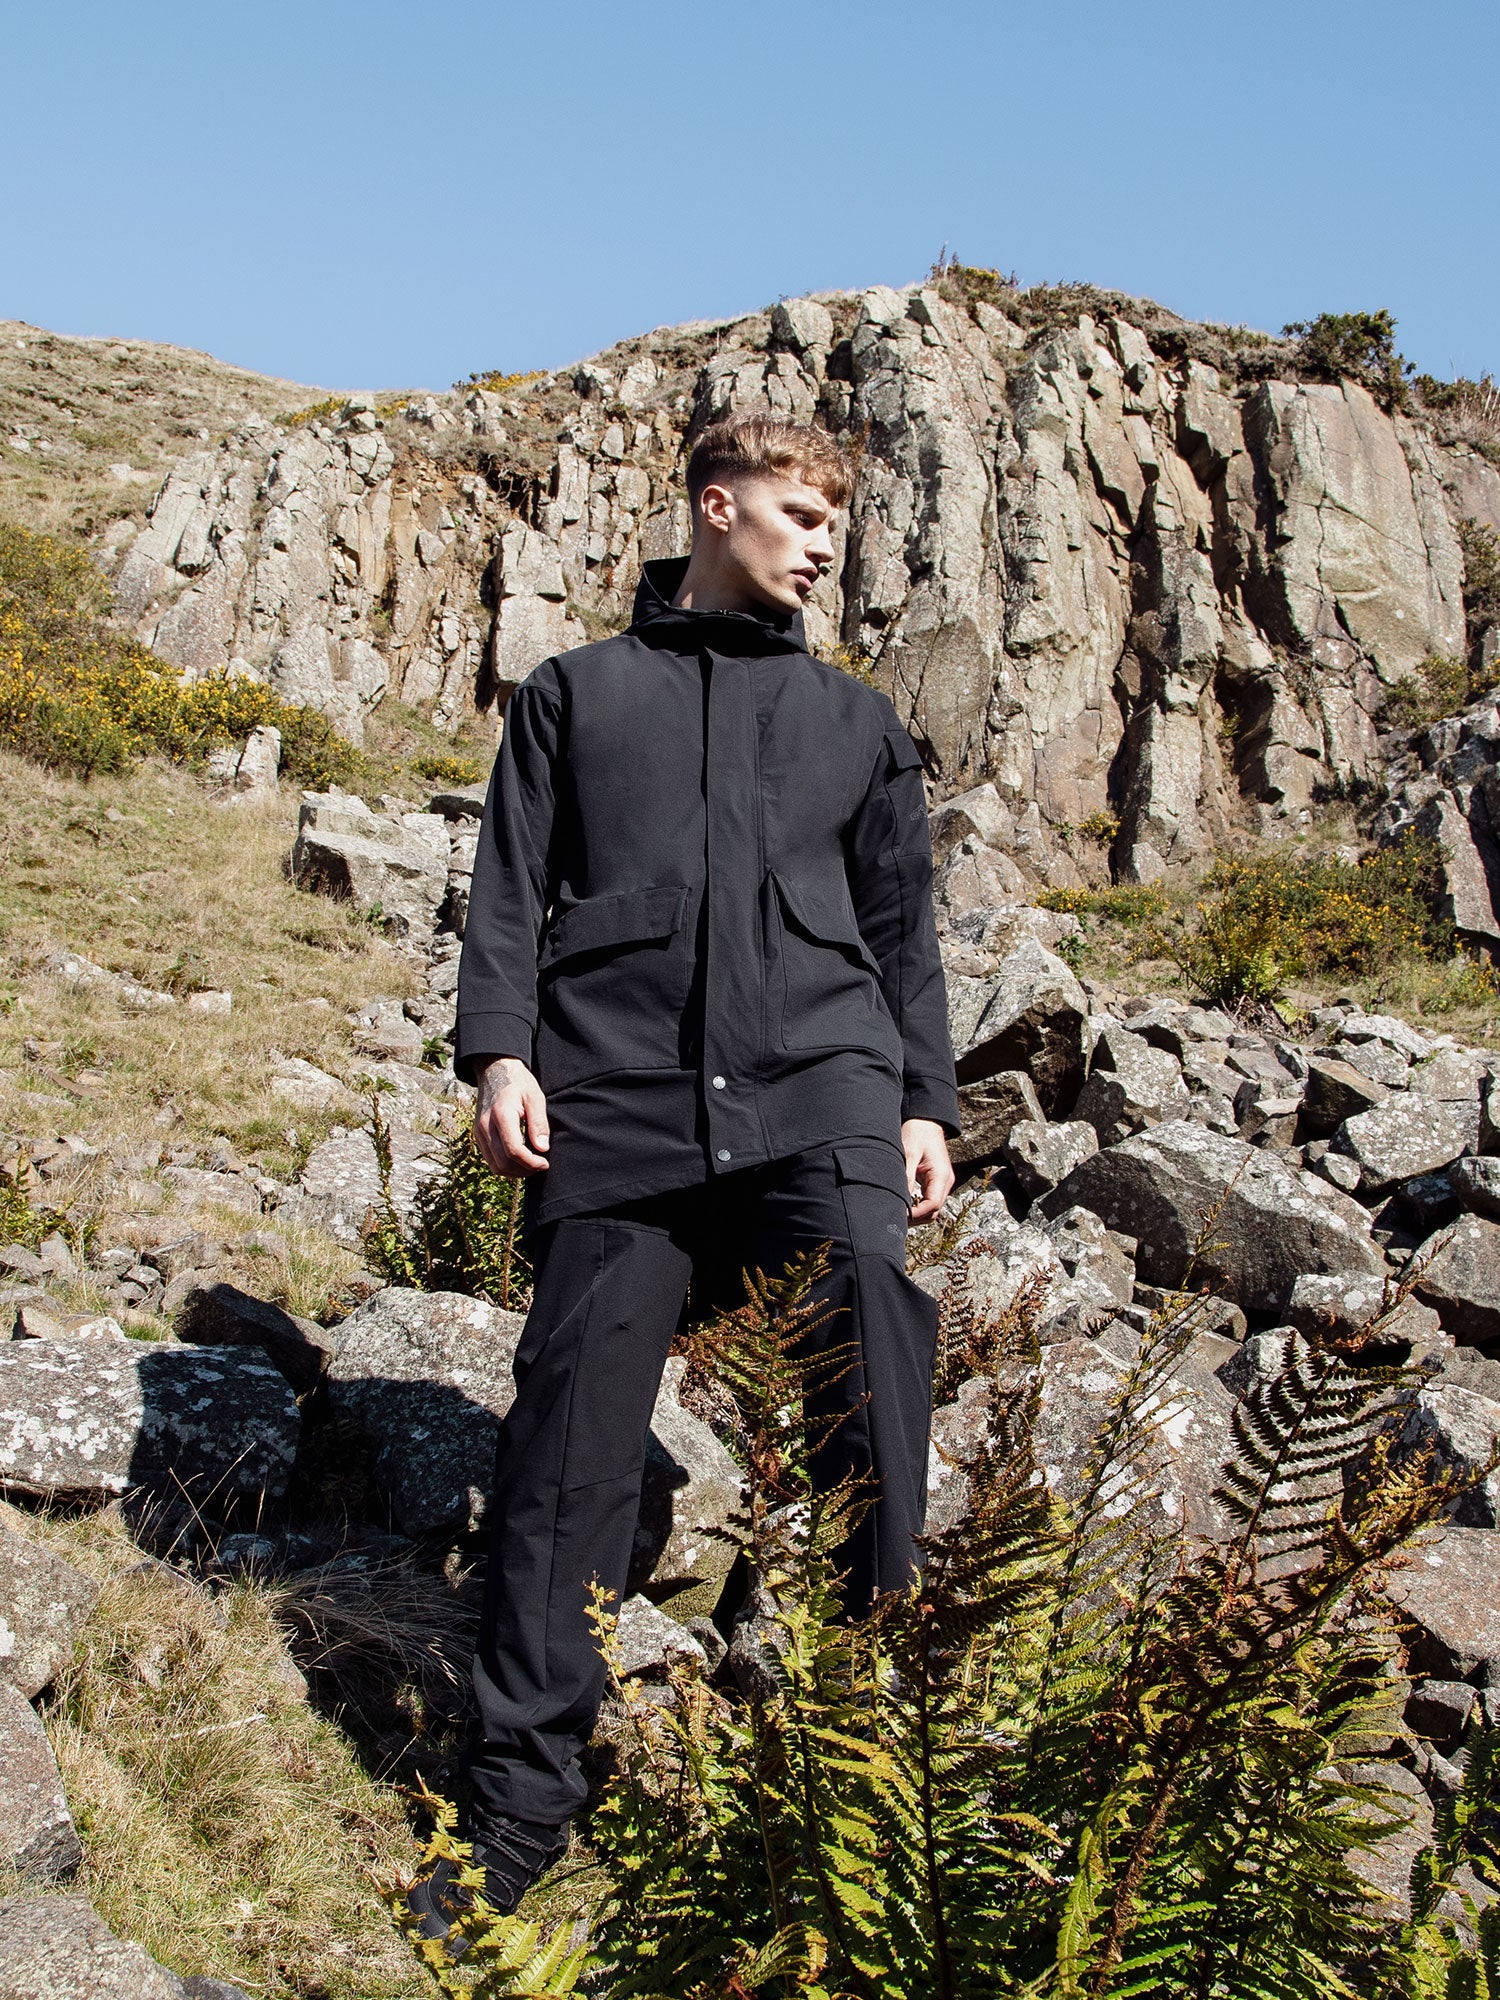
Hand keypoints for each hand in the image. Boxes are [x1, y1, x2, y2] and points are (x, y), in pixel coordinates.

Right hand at [473, 1056, 550, 1175]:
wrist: (495, 1070)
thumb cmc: (518, 1083)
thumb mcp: (535, 1097)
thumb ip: (539, 1122)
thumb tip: (542, 1148)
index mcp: (501, 1115)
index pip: (513, 1150)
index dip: (531, 1162)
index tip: (545, 1163)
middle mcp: (485, 1125)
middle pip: (502, 1162)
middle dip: (524, 1170)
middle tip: (541, 1166)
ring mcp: (479, 1131)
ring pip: (494, 1165)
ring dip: (514, 1172)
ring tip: (531, 1166)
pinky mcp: (477, 1135)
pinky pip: (489, 1159)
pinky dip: (504, 1165)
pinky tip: (519, 1160)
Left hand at [901, 1117, 953, 1223]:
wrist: (926, 1122)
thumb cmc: (918, 1133)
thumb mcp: (909, 1153)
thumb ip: (906, 1177)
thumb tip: (901, 1199)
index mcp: (941, 1175)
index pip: (932, 1204)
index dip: (916, 1214)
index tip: (900, 1215)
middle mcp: (945, 1182)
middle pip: (934, 1211)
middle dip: (917, 1218)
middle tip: (896, 1218)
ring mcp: (942, 1183)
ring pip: (933, 1208)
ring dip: (918, 1214)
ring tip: (899, 1213)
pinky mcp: (936, 1181)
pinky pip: (930, 1200)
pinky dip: (919, 1206)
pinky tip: (905, 1205)